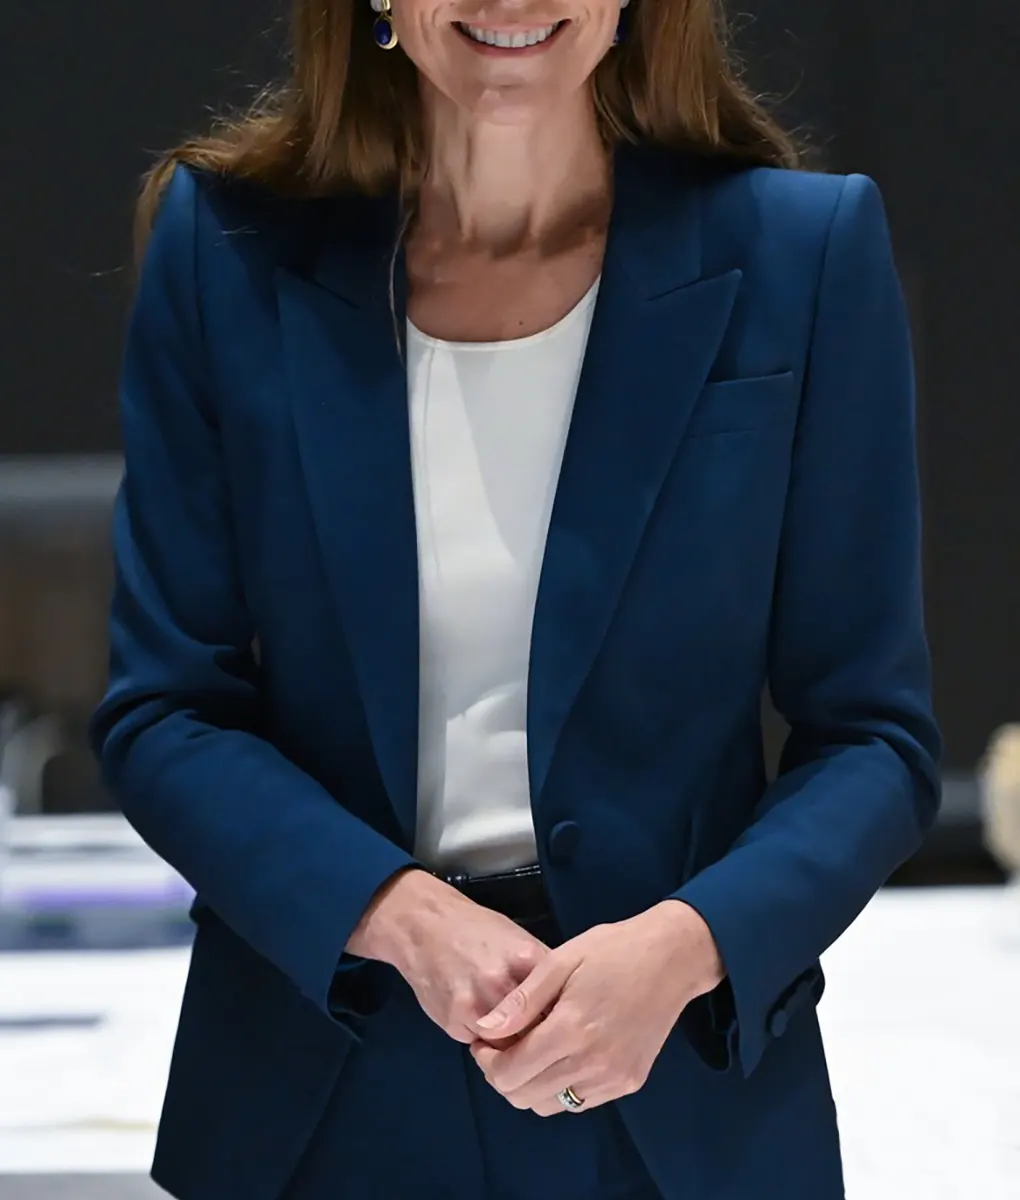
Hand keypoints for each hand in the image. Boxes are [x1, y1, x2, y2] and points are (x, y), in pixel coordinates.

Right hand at [347, 868, 549, 1044]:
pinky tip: (480, 1016)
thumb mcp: (520, 940)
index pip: (562, 1008)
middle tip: (539, 1034)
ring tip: (509, 1025)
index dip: (565, 1021)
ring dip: (512, 1044)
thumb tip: (571, 1004)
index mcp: (529, 961)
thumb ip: (545, 974)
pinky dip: (485, 1039)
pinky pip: (481, 1044)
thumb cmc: (478, 930)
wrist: (425, 924)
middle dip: (540, 1038)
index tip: (564, 1025)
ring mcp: (477, 1004)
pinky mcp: (455, 1021)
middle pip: (538, 1034)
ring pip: (509, 1048)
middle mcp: (504, 984)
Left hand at [469, 901, 723, 1113]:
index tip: (483, 1041)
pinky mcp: (629, 1082)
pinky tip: (560, 1056)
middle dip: (502, 1075)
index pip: (510, 1073)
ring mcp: (614, 1078)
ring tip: (529, 1049)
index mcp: (572, 1030)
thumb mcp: (560, 961)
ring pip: (551, 1105)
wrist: (672, 958)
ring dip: (530, 1085)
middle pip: (525, 1096)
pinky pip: (579, 1102)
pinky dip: (559, 1088)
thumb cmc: (614, 950)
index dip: (486, 1061)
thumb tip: (485, 1029)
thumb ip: (521, 1001)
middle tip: (500, 1045)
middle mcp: (593, 1064)